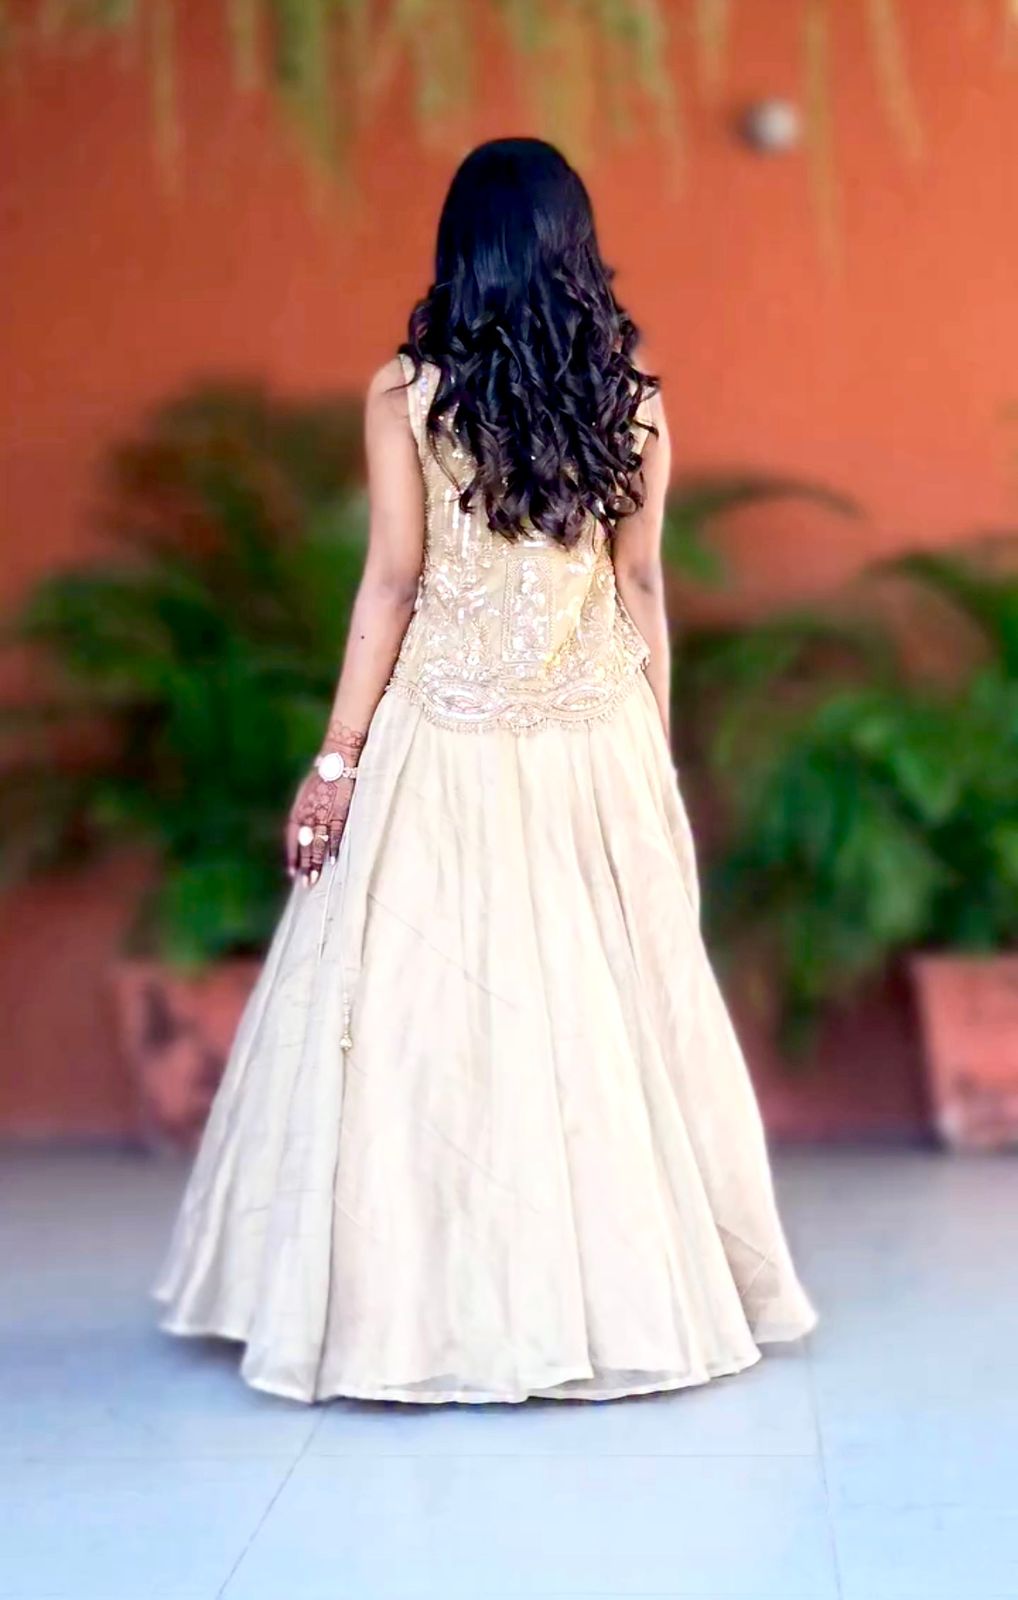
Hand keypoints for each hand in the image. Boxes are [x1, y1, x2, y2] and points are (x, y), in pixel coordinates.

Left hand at [285, 768, 354, 885]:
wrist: (336, 761)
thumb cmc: (321, 776)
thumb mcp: (305, 794)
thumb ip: (302, 812)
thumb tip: (300, 830)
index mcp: (298, 810)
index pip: (291, 838)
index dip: (291, 855)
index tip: (291, 872)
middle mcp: (308, 815)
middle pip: (305, 845)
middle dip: (305, 864)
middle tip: (305, 883)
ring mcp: (324, 814)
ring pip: (318, 843)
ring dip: (317, 861)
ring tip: (316, 878)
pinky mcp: (340, 812)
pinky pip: (336, 834)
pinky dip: (334, 847)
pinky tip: (333, 861)